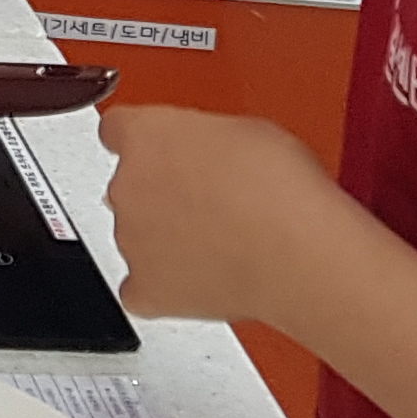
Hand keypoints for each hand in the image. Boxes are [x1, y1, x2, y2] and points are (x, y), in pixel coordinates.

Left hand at [98, 104, 345, 324]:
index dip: (145, 142)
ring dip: (165, 237)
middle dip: (161, 193)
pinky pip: (140, 288)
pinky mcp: (146, 288)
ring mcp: (131, 239)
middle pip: (129, 185)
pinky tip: (199, 278)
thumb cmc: (282, 189)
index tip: (161, 150)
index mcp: (144, 134)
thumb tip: (207, 151)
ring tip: (221, 242)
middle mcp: (125, 185)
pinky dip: (163, 287)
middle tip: (210, 202)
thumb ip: (202, 138)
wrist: (298, 253)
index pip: (118, 129)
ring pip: (136, 235)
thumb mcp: (244, 130)